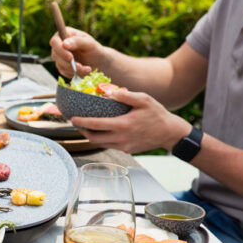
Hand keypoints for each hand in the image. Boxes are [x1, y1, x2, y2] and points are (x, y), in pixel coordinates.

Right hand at [49, 27, 102, 78]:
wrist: (98, 62)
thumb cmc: (94, 50)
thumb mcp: (89, 44)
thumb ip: (77, 42)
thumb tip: (64, 44)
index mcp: (65, 34)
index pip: (55, 41)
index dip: (60, 50)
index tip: (70, 57)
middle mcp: (60, 45)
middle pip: (55, 55)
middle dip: (68, 63)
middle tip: (80, 67)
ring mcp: (59, 56)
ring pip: (60, 65)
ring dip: (73, 69)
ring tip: (87, 69)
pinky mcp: (61, 66)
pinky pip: (63, 72)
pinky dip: (74, 73)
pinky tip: (83, 71)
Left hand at [70, 90, 191, 153]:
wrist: (170, 133)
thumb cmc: (157, 114)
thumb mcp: (143, 99)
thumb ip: (126, 96)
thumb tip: (108, 93)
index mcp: (123, 125)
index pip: (96, 125)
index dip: (81, 122)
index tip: (72, 118)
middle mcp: (121, 138)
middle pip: (93, 138)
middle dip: (82, 131)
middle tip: (76, 123)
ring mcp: (123, 146)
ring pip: (100, 143)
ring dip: (91, 136)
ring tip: (86, 127)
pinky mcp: (127, 150)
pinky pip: (110, 145)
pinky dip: (103, 138)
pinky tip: (103, 130)